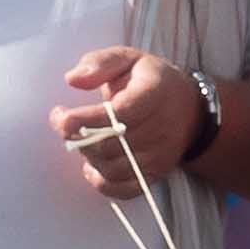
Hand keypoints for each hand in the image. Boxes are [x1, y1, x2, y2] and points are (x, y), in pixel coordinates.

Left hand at [53, 47, 199, 200]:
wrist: (188, 109)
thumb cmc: (149, 80)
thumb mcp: (127, 59)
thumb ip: (99, 63)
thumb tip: (72, 79)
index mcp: (155, 93)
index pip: (118, 114)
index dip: (85, 119)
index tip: (61, 115)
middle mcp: (162, 128)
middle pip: (111, 144)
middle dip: (79, 138)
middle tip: (66, 124)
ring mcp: (160, 156)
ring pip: (113, 168)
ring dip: (88, 157)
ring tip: (82, 139)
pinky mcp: (156, 175)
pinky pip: (124, 189)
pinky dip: (102, 182)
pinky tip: (92, 166)